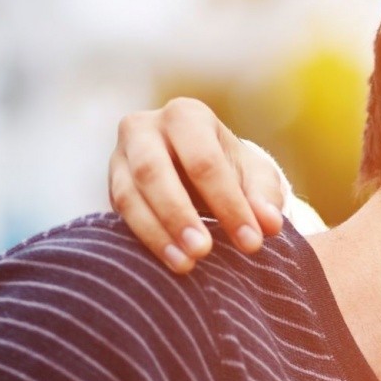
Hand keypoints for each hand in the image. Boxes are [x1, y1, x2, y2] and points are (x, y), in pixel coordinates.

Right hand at [109, 97, 289, 271]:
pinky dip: (143, 238)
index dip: (228, 203)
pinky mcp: (111, 185)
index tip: (251, 242)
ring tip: (186, 264)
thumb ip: (264, 197)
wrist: (196, 170)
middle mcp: (145, 128)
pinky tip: (167, 260)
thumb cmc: (230, 170)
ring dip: (156, 233)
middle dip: (179, 214)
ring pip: (129, 194)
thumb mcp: (254, 177)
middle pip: (154, 171)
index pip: (204, 161)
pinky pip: (119, 213)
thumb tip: (269, 223)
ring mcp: (121, 156)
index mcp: (186, 116)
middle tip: (204, 251)